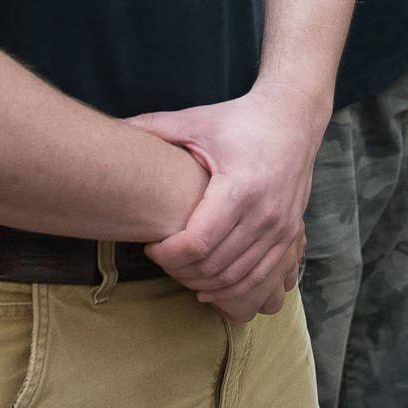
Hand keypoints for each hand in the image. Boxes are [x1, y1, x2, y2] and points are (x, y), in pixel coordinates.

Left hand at [128, 86, 324, 319]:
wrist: (293, 118)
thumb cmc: (242, 120)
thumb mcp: (198, 121)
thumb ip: (155, 127)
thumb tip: (114, 125)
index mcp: (240, 188)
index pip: (197, 243)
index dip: (168, 255)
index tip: (151, 247)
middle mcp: (264, 213)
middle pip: (214, 266)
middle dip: (180, 272)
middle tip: (162, 260)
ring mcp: (280, 227)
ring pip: (236, 278)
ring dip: (204, 284)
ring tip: (181, 271)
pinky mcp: (289, 234)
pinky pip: (260, 277)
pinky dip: (232, 289)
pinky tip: (209, 287)